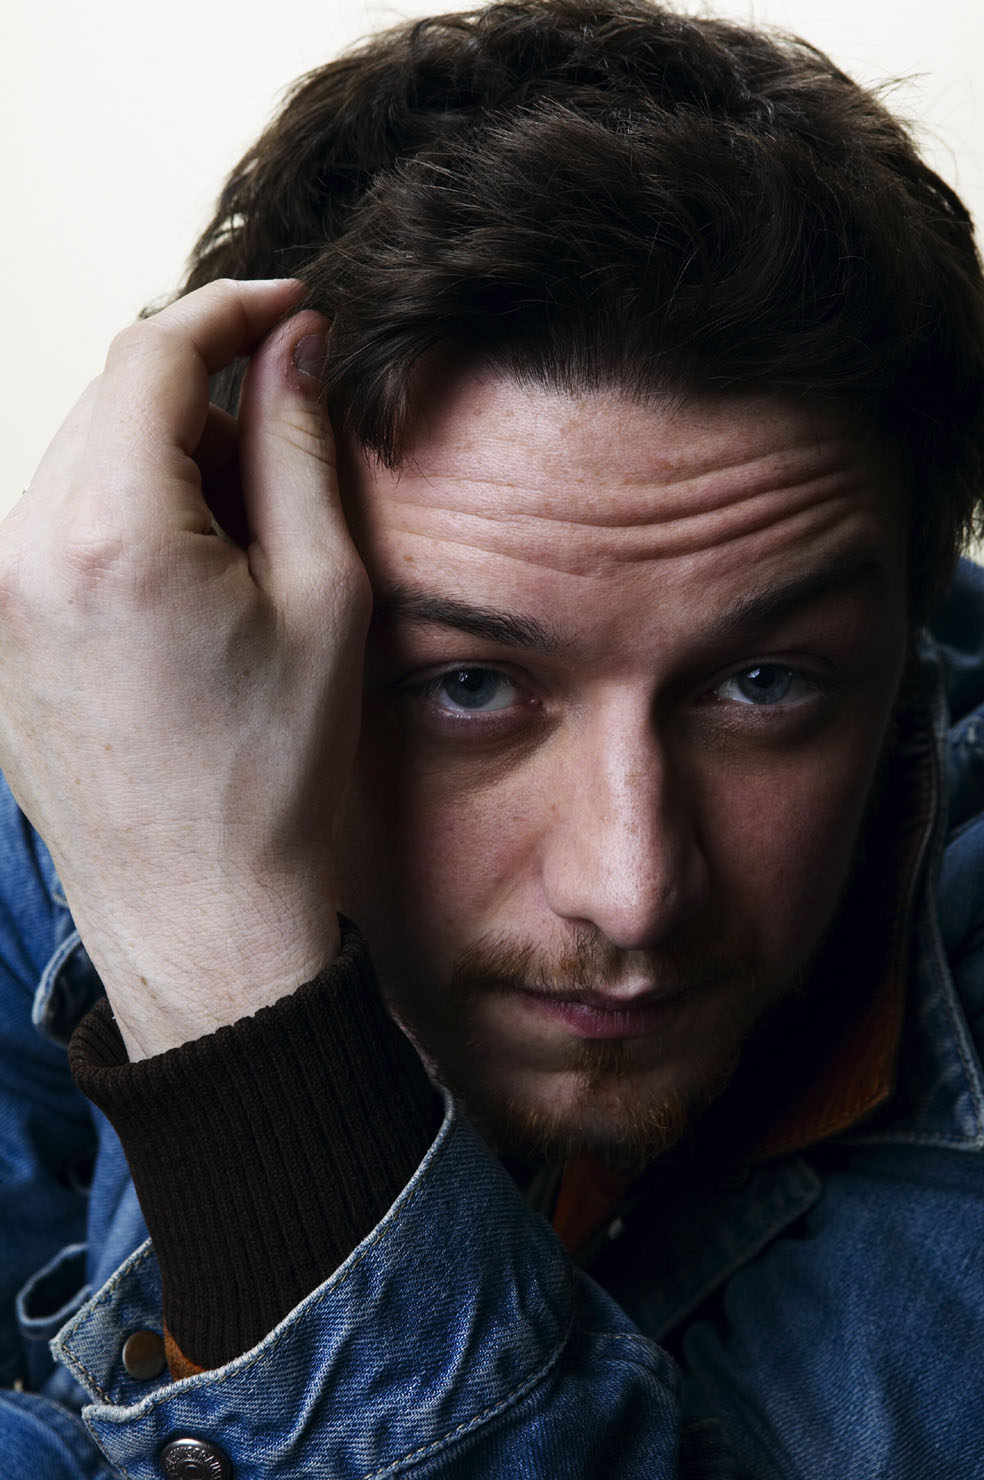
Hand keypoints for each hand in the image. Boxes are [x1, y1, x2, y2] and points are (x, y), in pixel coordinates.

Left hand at [0, 279, 370, 1057]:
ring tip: (248, 528)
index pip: (155, 351)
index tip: (293, 306)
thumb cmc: (273, 775)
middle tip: (288, 429)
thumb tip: (290, 346)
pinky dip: (126, 510)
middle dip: (201, 387)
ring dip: (165, 454)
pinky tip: (193, 574)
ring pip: (80, 458)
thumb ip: (300, 449)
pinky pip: (55, 524)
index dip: (232, 309)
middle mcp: (24, 550)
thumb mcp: (325, 599)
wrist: (199, 912)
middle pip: (110, 398)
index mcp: (112, 531)